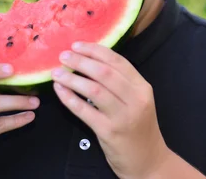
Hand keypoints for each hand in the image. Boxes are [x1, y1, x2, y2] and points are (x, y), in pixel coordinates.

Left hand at [52, 42, 168, 178]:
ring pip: (94, 89)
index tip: (77, 45)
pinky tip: (59, 91)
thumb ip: (121, 83)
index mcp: (142, 87)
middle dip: (81, 61)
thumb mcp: (138, 101)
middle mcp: (136, 99)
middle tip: (63, 56)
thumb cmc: (139, 128)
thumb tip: (91, 62)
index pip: (118, 61)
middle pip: (105, 72)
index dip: (95, 50)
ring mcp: (123, 116)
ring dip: (72, 78)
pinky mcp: (109, 132)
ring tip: (57, 73)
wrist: (148, 160)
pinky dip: (69, 98)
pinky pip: (84, 111)